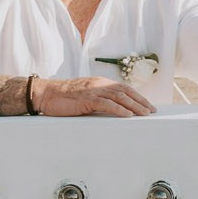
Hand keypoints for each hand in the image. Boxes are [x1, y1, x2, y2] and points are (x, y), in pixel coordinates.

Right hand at [32, 76, 153, 117]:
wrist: (45, 94)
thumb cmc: (63, 98)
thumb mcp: (85, 96)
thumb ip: (99, 100)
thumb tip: (114, 110)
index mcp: (100, 83)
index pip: (124, 88)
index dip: (137, 96)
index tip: (147, 105)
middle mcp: (99, 84)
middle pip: (125, 91)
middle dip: (140, 101)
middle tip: (152, 111)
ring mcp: (93, 91)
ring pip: (119, 96)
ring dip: (134, 106)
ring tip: (144, 114)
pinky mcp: (86, 99)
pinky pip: (106, 104)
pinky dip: (119, 109)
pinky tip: (128, 115)